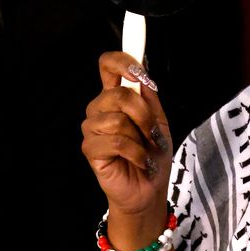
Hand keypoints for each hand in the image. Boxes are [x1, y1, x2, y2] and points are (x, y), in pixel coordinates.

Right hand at [81, 53, 173, 239]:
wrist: (149, 189)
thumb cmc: (152, 154)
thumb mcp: (159, 121)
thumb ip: (149, 98)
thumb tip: (143, 74)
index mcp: (115, 97)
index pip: (108, 65)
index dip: (122, 61)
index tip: (139, 72)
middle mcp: (100, 108)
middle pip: (118, 93)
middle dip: (144, 115)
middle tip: (153, 134)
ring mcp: (92, 128)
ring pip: (118, 119)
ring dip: (141, 137)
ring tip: (146, 150)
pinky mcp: (91, 149)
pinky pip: (117, 141)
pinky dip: (136, 153)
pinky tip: (140, 162)